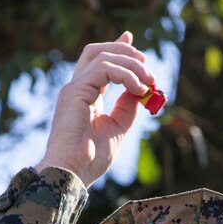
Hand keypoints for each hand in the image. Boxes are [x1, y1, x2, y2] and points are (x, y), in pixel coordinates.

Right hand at [35, 32, 154, 186]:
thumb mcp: (117, 128)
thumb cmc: (91, 159)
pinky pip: (104, 69)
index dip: (118, 51)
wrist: (73, 173)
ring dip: (131, 65)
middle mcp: (78, 88)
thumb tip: (140, 89)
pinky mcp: (75, 91)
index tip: (140, 54)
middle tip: (147, 64)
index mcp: (85, 96)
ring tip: (148, 82)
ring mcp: (74, 88)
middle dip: (125, 52)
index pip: (100, 63)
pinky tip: (138, 89)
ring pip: (103, 57)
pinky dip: (125, 75)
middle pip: (98, 52)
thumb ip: (126, 107)